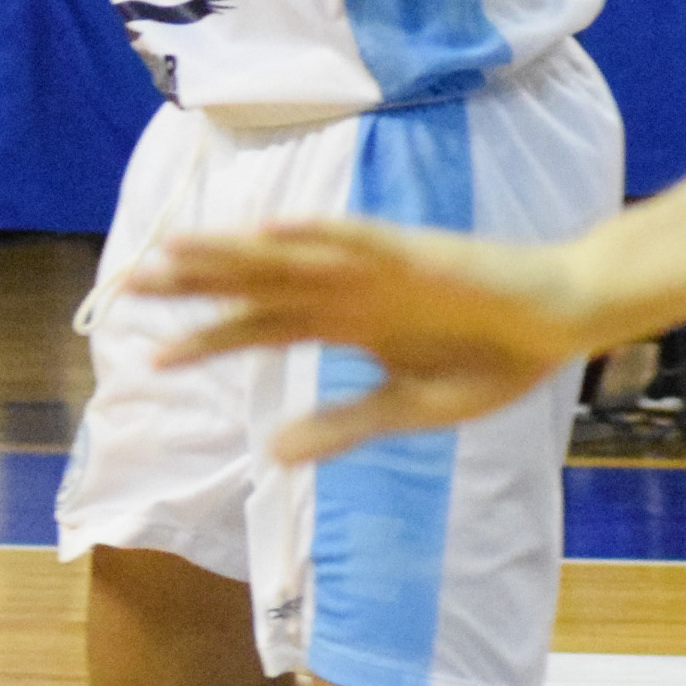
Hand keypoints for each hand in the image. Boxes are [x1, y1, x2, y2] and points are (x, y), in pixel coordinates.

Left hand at [138, 219, 598, 461]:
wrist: (559, 322)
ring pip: (285, 257)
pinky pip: (354, 238)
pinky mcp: (413, 253)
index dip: (205, 341)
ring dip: (230, 253)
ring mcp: (375, 269)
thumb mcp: (407, 409)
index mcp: (342, 324)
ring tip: (173, 250)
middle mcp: (345, 290)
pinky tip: (268, 231)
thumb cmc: (490, 360)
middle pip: (253, 285)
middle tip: (126, 283)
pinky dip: (312, 234)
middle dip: (193, 284)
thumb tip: (270, 454)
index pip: (256, 328)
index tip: (150, 357)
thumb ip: (340, 428)